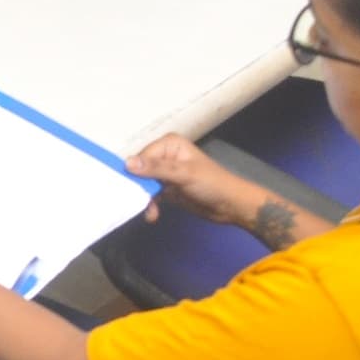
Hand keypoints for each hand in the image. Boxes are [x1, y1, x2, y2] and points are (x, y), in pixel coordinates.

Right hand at [126, 134, 254, 225]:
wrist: (231, 206)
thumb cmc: (212, 184)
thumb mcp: (184, 174)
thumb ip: (156, 168)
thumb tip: (127, 163)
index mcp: (169, 145)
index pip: (143, 156)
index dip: (135, 171)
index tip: (130, 187)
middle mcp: (165, 156)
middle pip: (140, 169)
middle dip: (139, 186)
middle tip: (136, 201)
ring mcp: (165, 173)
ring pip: (144, 184)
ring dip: (145, 198)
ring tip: (149, 211)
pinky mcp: (168, 189)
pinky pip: (151, 194)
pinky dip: (150, 204)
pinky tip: (152, 214)